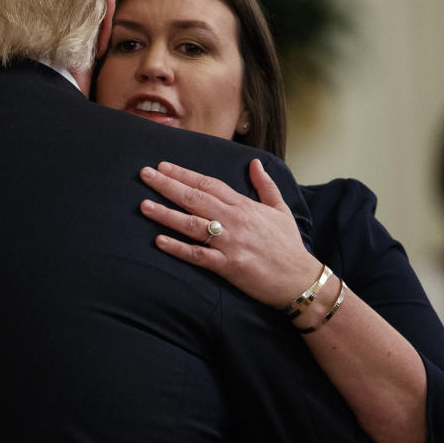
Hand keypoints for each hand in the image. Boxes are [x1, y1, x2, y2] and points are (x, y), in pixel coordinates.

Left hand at [138, 159, 319, 308]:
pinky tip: (159, 241)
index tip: (163, 166)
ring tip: (144, 205)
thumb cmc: (288, 245)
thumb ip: (265, 185)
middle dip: (167, 185)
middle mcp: (234, 221)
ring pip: (192, 224)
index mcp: (244, 206)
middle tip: (145, 175)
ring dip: (166, 214)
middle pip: (195, 199)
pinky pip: (198, 255)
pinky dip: (178, 248)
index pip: (208, 184)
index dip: (184, 174)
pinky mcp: (228, 266)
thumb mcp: (280, 209)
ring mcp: (230, 243)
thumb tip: (255, 163)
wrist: (299, 279)